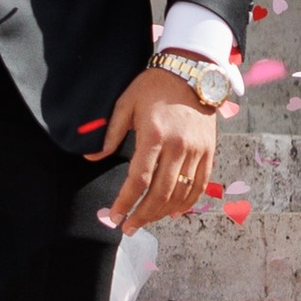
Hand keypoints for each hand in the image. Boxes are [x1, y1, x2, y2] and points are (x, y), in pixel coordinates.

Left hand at [101, 66, 218, 235]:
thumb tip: (91, 158)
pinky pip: (199, 185)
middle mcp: (177, 146)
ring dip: (162, 213)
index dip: (126, 201)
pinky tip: (173, 212)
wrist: (192, 73)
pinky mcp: (209, 152)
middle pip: (160, 192)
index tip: (115, 216)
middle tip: (128, 227)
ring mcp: (196, 151)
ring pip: (180, 193)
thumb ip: (110, 134)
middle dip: (142, 215)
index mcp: (154, 135)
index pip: (138, 179)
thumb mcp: (126, 104)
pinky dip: (187, 203)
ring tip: (146, 221)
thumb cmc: (153, 87)